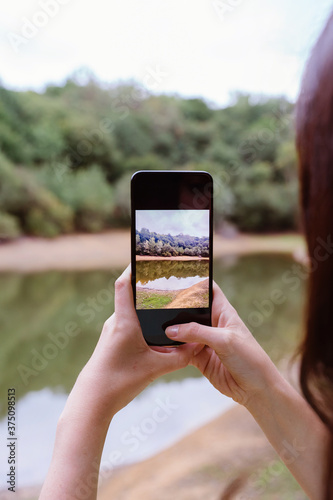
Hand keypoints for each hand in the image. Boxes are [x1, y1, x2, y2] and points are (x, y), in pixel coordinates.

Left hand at [65, 265, 198, 421]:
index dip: (134, 267)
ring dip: (146, 309)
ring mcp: (113, 332)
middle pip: (131, 296)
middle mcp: (116, 322)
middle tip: (168, 281)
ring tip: (167, 307)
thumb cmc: (119, 381)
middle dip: (149, 288)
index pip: (124, 284)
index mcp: (124, 321)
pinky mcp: (112, 342)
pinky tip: (157, 334)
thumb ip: (179, 357)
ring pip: (131, 313)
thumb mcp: (155, 368)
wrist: (92, 401)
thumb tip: (197, 347)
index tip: (146, 256)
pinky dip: (143, 325)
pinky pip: (129, 326)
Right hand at [165, 282, 280, 407]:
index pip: (208, 289)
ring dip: (172, 330)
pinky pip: (182, 350)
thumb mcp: (224, 340)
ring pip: (183, 331)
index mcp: (223, 312)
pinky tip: (161, 345)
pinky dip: (173, 349)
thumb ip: (197, 332)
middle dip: (176, 307)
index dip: (195, 281)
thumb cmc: (250, 358)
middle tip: (155, 302)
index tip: (176, 276)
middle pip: (190, 310)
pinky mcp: (199, 358)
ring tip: (152, 323)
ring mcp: (205, 341)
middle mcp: (212, 324)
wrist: (256, 389)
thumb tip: (171, 330)